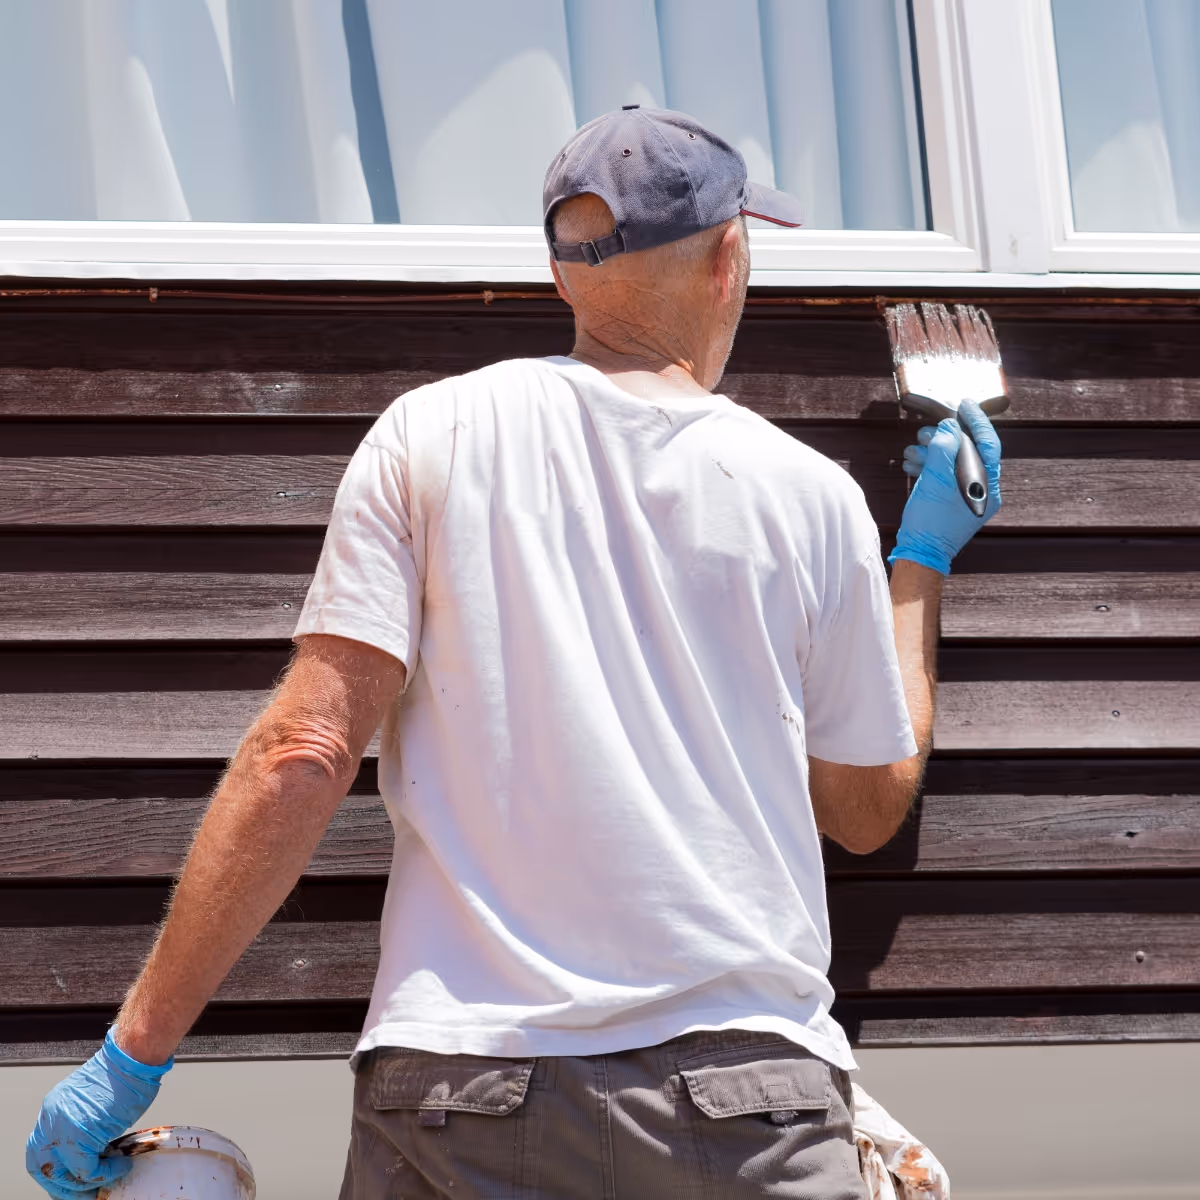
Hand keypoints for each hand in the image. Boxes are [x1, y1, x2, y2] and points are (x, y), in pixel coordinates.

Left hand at [27, 1028, 171, 1197]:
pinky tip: (120, 1166)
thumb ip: (85, 1126)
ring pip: (64, 1173)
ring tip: (112, 1175)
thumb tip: (95, 1153)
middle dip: (64, 1187)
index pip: (40, 1152)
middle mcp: (51, 1118)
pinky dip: (105, 1174)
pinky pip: (86, 1170)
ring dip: (87, 1184)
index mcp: (53, 1108)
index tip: (73, 1182)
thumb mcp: (93, 1102)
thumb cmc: (125, 1073)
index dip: (54, 1172)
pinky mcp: (80, 1135)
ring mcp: (63, 1127)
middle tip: (87, 1193)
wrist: (134, 1057)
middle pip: (44, 1168)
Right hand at [890, 399, 1001, 574]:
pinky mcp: (951, 501)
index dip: (976, 421)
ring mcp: (967, 496)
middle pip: (968, 451)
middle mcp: (982, 490)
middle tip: (925, 433)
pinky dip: (928, 466)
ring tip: (912, 450)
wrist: (919, 554)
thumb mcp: (935, 481)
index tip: (964, 404)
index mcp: (987, 485)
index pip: (987, 444)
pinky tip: (912, 463)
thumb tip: (949, 427)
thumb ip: (944, 449)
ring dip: (932, 452)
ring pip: (952, 462)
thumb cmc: (930, 522)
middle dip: (945, 438)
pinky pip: (944, 475)